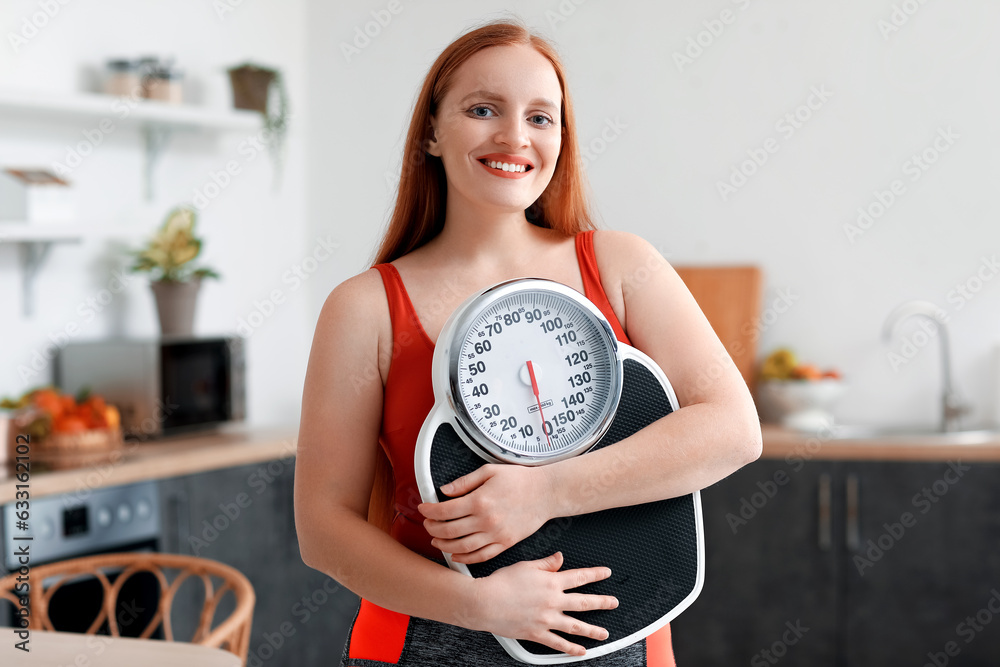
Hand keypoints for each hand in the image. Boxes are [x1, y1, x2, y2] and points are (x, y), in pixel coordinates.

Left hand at [418, 463, 552, 563]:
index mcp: (480, 500)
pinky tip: (455, 554)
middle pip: (449, 530)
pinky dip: (465, 558)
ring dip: (444, 545)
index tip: (423, 508)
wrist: (546, 493)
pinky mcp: (505, 543)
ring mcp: (496, 535)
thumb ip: (464, 482)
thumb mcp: (489, 471)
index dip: (429, 510)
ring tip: (436, 540)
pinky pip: (481, 556)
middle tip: (427, 524)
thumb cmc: (520, 479)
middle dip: (432, 528)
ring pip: (462, 547)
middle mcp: (486, 520)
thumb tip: (444, 490)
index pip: (445, 510)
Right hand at [470, 551, 617, 656]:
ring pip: (576, 626)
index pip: (579, 576)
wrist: (484, 602)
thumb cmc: (502, 583)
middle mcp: (552, 601)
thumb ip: (546, 564)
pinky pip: (558, 644)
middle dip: (602, 602)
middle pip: (584, 602)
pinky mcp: (537, 633)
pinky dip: (571, 649)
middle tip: (613, 603)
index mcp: (551, 582)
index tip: (607, 573)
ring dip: (592, 630)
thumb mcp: (526, 566)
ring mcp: (546, 620)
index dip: (595, 574)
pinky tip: (581, 651)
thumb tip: (560, 558)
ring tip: (604, 633)